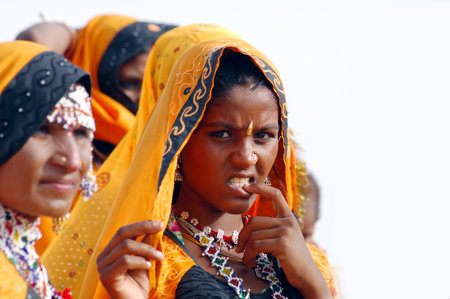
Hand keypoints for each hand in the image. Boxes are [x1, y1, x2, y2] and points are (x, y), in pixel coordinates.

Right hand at [96, 220, 164, 298]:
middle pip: (122, 233)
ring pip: (126, 246)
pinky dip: (140, 261)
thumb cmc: (138, 286)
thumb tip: (152, 228)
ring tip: (160, 257)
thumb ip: (144, 245)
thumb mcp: (143, 261)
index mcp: (110, 251)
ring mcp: (103, 266)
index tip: (158, 223)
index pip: (124, 231)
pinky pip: (125, 261)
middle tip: (160, 228)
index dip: (141, 224)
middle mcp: (103, 256)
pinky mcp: (106, 276)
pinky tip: (149, 266)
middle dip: (143, 228)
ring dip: (147, 249)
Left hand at [236, 183, 331, 298]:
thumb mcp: (284, 239)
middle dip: (242, 235)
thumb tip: (250, 224)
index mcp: (288, 218)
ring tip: (246, 258)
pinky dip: (249, 255)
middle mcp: (288, 222)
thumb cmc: (292, 259)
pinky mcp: (282, 243)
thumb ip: (273, 228)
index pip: (275, 195)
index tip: (247, 186)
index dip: (261, 188)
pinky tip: (250, 262)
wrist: (307, 276)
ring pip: (253, 235)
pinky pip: (256, 245)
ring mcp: (286, 231)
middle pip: (254, 221)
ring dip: (245, 250)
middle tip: (238, 248)